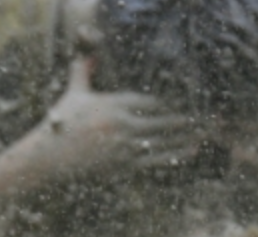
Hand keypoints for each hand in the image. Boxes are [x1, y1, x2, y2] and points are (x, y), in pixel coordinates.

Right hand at [39, 57, 207, 176]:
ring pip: (164, 140)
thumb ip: (83, 70)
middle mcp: (122, 125)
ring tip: (204, 133)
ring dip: (186, 137)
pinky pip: (157, 160)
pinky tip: (190, 152)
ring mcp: (125, 147)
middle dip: (185, 118)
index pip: (149, 100)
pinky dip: (175, 156)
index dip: (170, 100)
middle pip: (162, 120)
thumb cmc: (63, 123)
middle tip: (206, 115)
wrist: (51, 157)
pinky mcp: (126, 166)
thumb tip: (88, 49)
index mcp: (112, 105)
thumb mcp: (74, 93)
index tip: (186, 98)